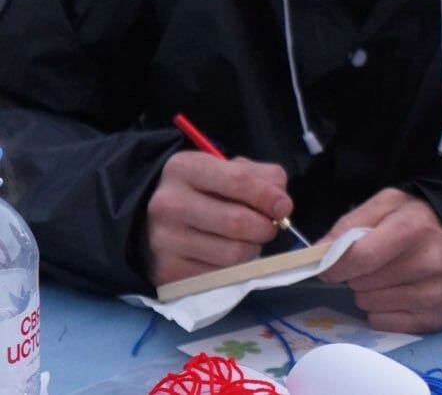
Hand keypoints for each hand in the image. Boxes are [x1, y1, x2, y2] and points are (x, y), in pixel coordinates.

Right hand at [145, 151, 292, 285]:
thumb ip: (263, 178)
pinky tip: (226, 254)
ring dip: (252, 249)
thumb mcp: (228, 170)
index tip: (284, 207)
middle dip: (265, 227)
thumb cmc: (202, 191)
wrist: (152, 221)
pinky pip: (220, 276)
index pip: (238, 181)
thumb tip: (281, 204)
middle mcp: (169, 203)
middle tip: (268, 226)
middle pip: (238, 222)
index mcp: (185, 169)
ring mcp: (165, 240)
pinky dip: (234, 269)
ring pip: (233, 254)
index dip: (268, 196)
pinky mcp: (167, 271)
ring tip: (246, 240)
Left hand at [318, 188, 441, 333]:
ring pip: (368, 305)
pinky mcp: (437, 318)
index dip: (335, 264)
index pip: (358, 259)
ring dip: (370, 292)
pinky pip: (383, 323)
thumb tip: (318, 252)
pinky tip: (401, 292)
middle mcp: (429, 263)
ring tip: (391, 275)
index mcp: (414, 229)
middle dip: (358, 274)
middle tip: (376, 261)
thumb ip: (350, 223)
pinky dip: (384, 310)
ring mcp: (435, 294)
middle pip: (360, 284)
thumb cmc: (421, 218)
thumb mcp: (388, 204)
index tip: (332, 264)